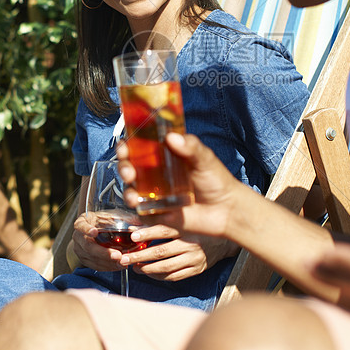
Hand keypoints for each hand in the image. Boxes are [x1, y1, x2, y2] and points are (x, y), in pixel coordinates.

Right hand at [71, 213, 124, 271]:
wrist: (94, 230)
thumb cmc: (104, 221)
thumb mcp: (112, 215)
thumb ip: (124, 218)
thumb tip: (138, 223)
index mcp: (82, 222)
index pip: (81, 225)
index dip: (87, 229)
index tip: (94, 232)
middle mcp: (78, 236)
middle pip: (88, 246)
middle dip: (104, 252)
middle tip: (117, 255)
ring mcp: (79, 249)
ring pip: (92, 258)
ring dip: (107, 262)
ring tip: (122, 262)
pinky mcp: (84, 259)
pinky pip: (94, 265)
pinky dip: (107, 267)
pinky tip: (118, 266)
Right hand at [117, 133, 244, 238]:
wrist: (226, 211)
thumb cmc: (216, 180)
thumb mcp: (205, 159)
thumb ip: (191, 147)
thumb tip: (172, 137)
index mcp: (164, 155)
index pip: (140, 145)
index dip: (128, 144)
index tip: (125, 146)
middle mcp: (155, 172)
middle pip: (130, 165)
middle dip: (123, 166)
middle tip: (128, 171)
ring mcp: (154, 192)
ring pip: (131, 187)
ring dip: (126, 189)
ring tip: (133, 195)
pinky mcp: (156, 211)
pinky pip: (140, 209)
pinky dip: (135, 206)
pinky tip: (138, 205)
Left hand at [118, 223, 238, 280]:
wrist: (225, 238)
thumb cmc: (201, 224)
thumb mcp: (187, 216)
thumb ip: (167, 217)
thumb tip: (142, 218)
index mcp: (187, 227)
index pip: (163, 230)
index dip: (146, 232)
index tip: (132, 236)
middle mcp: (190, 243)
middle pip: (160, 251)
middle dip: (139, 256)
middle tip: (124, 259)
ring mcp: (194, 258)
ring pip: (165, 267)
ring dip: (147, 269)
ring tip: (135, 267)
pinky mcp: (197, 269)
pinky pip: (174, 276)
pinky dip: (160, 277)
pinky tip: (150, 273)